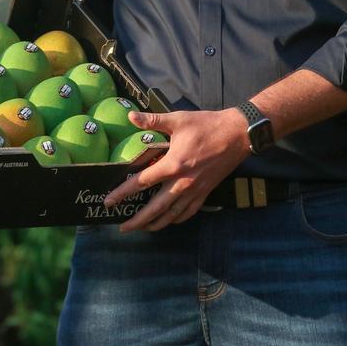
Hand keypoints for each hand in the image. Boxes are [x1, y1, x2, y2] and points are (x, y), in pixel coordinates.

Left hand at [104, 107, 250, 232]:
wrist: (237, 135)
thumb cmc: (206, 125)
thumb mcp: (178, 120)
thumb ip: (152, 120)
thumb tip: (130, 116)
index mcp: (173, 165)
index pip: (142, 183)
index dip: (123, 192)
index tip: (109, 201)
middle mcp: (182, 183)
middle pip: (155, 208)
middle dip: (137, 221)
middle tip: (123, 227)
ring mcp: (195, 190)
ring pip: (171, 215)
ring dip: (155, 224)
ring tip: (142, 229)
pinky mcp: (205, 192)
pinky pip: (188, 212)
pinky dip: (176, 219)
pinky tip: (169, 220)